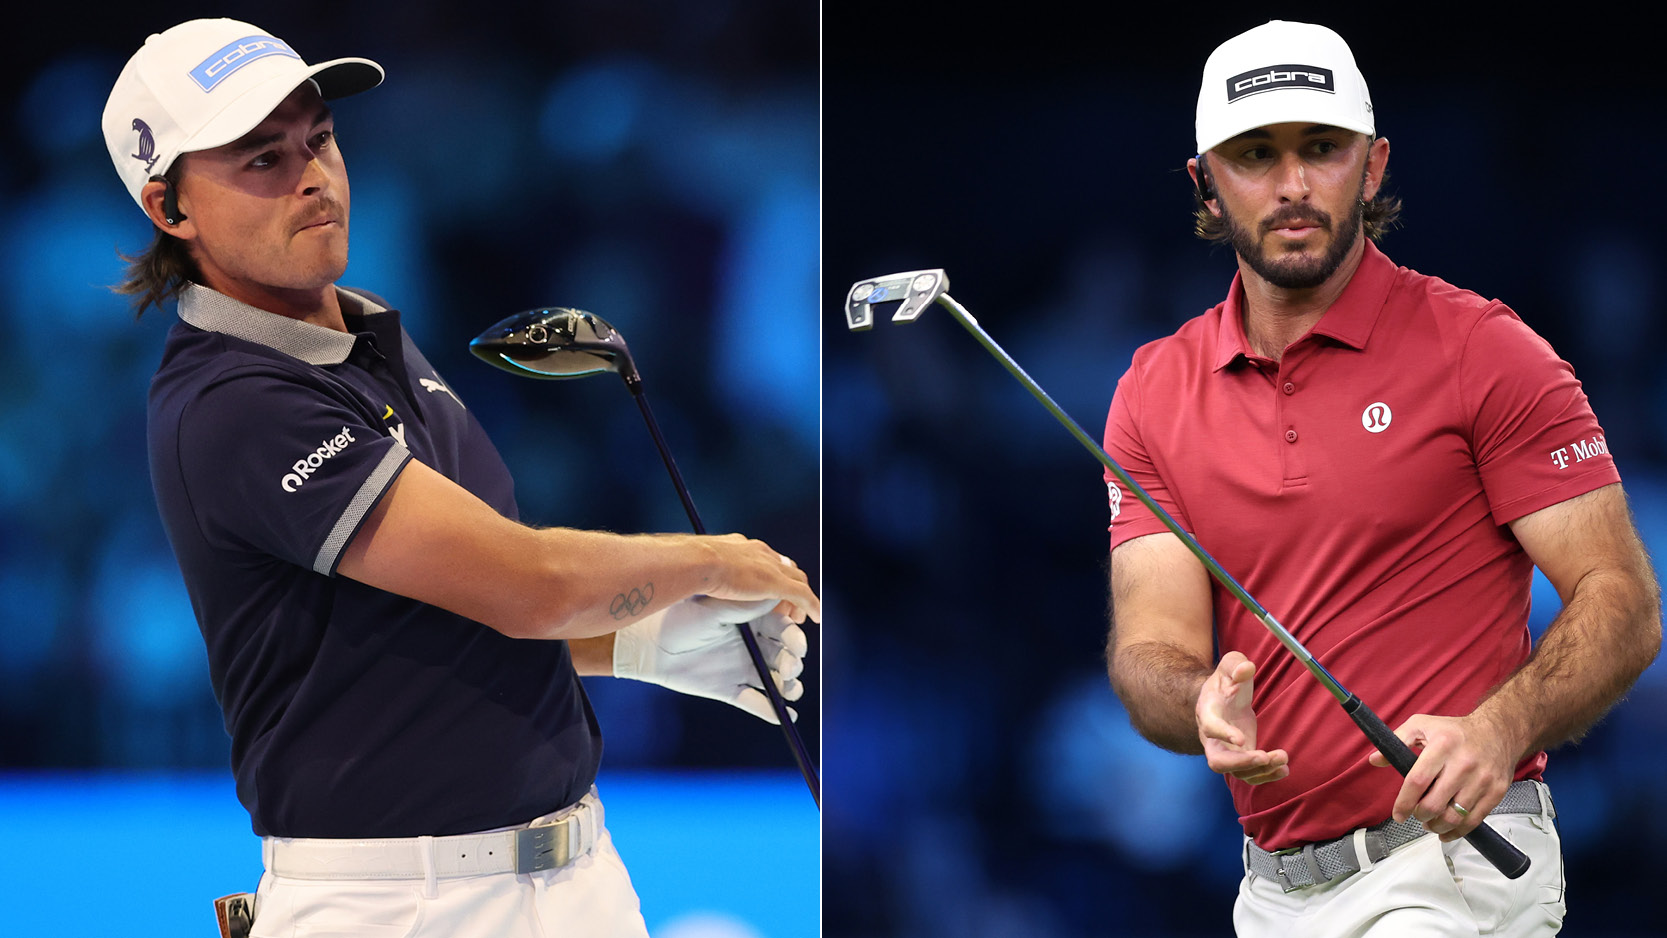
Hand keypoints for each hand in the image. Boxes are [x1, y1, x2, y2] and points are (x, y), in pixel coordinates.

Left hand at [612, 596, 806, 723]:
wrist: (650, 645)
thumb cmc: (681, 619)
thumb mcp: (715, 609)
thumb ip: (747, 605)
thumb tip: (778, 595)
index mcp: (753, 620)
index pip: (785, 628)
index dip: (796, 637)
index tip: (798, 645)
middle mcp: (753, 644)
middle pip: (785, 655)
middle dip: (793, 662)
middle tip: (789, 668)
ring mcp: (744, 668)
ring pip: (776, 680)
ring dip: (789, 686)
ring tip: (789, 689)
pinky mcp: (731, 690)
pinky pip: (757, 703)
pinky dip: (773, 711)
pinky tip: (785, 716)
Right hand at [699, 534, 820, 623]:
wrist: (697, 561)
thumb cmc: (689, 563)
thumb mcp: (699, 566)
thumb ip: (705, 572)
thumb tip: (693, 582)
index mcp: (742, 548)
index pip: (765, 560)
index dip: (771, 575)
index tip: (766, 590)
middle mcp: (760, 553)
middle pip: (785, 568)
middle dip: (789, 585)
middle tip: (787, 606)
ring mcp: (770, 567)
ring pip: (797, 581)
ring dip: (801, 598)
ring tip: (800, 615)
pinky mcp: (776, 583)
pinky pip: (802, 595)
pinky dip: (811, 605)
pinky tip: (816, 618)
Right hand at [1196, 651, 1288, 783]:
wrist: (1221, 698)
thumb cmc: (1226, 681)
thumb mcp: (1229, 665)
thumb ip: (1236, 664)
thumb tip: (1246, 668)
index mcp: (1208, 712)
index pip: (1210, 727)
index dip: (1223, 734)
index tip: (1241, 739)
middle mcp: (1212, 738)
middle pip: (1217, 761)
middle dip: (1241, 763)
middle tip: (1264, 757)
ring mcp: (1226, 751)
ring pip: (1238, 772)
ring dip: (1261, 769)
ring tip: (1283, 757)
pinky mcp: (1241, 758)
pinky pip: (1250, 774)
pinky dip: (1267, 775)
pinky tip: (1283, 768)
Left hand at [1366, 713, 1516, 841]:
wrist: (1498, 732)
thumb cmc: (1455, 731)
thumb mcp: (1421, 725)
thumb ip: (1397, 741)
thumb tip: (1375, 760)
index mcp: (1442, 746)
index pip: (1417, 781)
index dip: (1404, 802)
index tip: (1398, 814)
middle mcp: (1464, 763)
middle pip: (1434, 804)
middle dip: (1420, 815)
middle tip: (1416, 814)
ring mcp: (1482, 780)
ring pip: (1453, 817)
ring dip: (1436, 826)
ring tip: (1429, 822)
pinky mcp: (1496, 792)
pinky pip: (1473, 821)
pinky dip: (1456, 832)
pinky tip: (1446, 830)